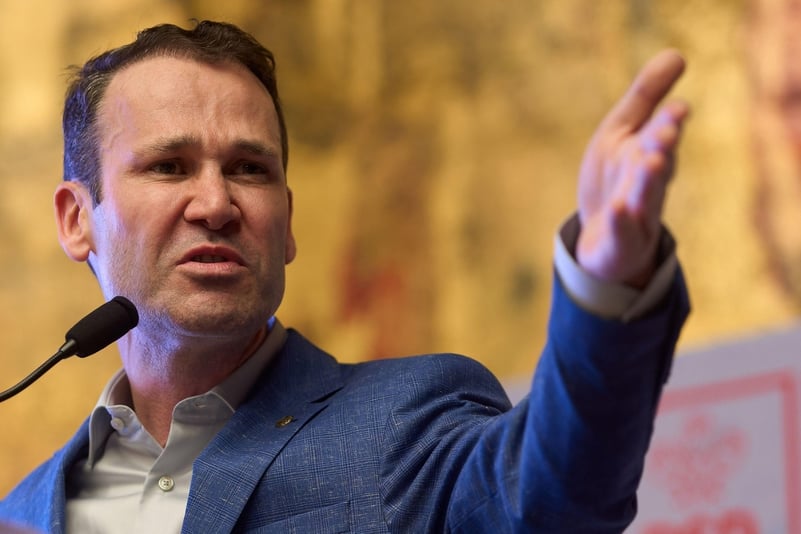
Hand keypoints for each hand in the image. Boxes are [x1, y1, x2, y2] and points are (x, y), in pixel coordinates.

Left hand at [576, 50, 689, 287]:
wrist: (605, 241)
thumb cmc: (616, 179)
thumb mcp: (622, 132)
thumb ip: (646, 97)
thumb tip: (677, 54)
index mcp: (650, 153)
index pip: (662, 134)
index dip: (668, 122)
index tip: (675, 108)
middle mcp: (647, 183)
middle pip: (657, 163)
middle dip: (662, 147)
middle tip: (665, 131)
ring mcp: (636, 216)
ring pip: (645, 197)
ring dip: (648, 180)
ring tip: (650, 161)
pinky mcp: (619, 243)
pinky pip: (621, 233)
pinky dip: (620, 222)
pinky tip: (617, 210)